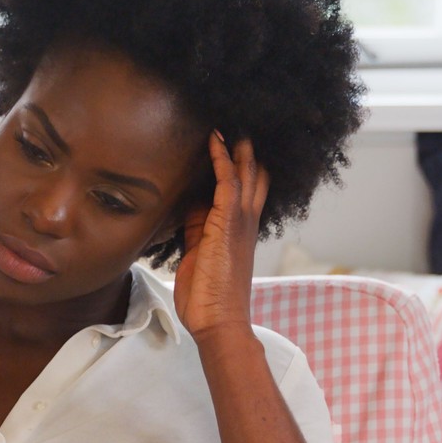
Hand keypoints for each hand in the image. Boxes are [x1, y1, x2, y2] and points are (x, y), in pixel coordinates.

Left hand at [173, 131, 269, 340]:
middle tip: (238, 122)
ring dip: (236, 146)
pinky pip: (227, 183)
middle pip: (253, 175)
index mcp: (239, 230)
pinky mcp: (227, 225)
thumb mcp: (199, 254)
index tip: (231, 140)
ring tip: (228, 120)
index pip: (246, 188)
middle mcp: (245, 222)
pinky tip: (215, 140)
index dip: (241, 164)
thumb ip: (196, 229)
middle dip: (246, 150)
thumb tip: (188, 206)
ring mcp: (239, 222)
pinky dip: (221, 160)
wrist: (218, 322)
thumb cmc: (207, 296)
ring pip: (245, 173)